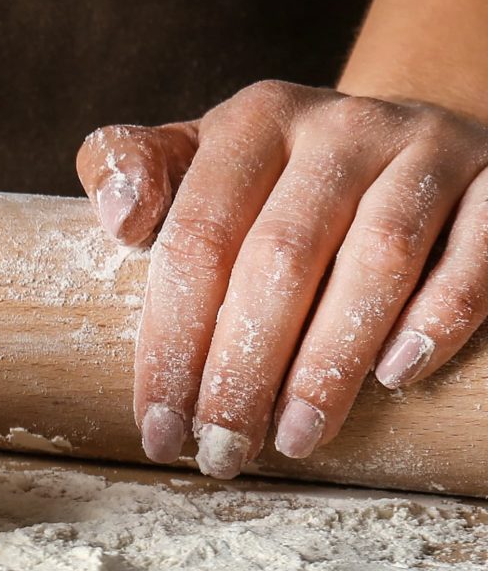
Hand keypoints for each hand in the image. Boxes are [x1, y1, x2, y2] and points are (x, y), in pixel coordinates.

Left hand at [79, 82, 487, 477]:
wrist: (410, 140)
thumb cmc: (282, 176)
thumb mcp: (202, 156)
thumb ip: (133, 168)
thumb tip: (118, 219)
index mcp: (254, 120)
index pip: (198, 236)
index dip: (171, 337)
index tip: (159, 424)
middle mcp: (340, 124)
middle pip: (280, 255)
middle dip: (243, 368)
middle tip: (224, 451)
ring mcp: (426, 147)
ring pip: (378, 259)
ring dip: (331, 360)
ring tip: (297, 438)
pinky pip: (474, 256)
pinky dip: (437, 319)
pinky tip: (396, 378)